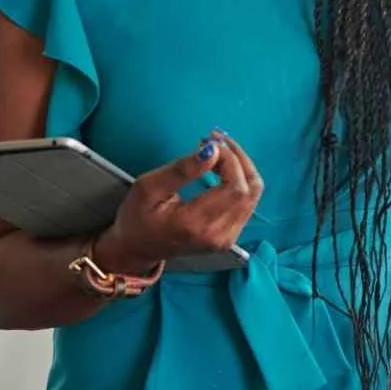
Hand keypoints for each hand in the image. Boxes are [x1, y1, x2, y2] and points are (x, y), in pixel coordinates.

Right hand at [95, 132, 262, 271]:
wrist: (137, 249)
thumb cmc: (137, 217)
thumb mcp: (148, 187)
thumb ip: (181, 170)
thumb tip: (213, 151)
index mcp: (196, 224)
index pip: (234, 186)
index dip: (229, 159)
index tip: (208, 141)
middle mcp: (218, 235)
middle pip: (249, 189)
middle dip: (237, 158)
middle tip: (214, 140)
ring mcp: (227, 238)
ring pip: (254, 194)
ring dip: (242, 166)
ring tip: (218, 150)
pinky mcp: (231, 236)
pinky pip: (248, 202)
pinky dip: (240, 179)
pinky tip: (221, 167)